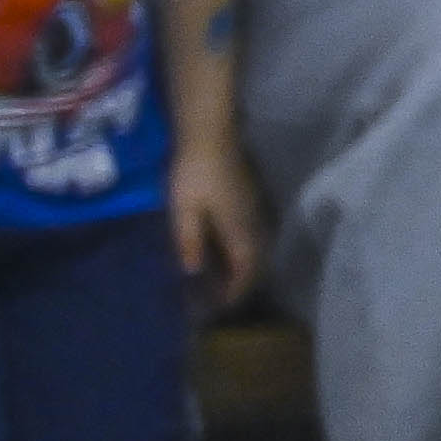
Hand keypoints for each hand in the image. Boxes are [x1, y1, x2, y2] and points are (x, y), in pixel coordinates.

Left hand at [174, 143, 266, 309]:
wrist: (210, 136)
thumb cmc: (193, 173)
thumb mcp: (184, 210)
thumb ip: (189, 241)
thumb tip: (192, 272)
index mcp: (239, 228)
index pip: (245, 267)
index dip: (236, 289)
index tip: (222, 305)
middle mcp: (252, 222)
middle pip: (255, 260)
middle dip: (242, 282)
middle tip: (222, 298)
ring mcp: (253, 209)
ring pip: (255, 247)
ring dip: (243, 267)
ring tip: (222, 281)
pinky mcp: (248, 200)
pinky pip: (250, 234)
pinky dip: (241, 250)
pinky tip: (224, 252)